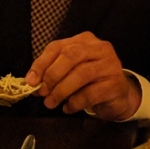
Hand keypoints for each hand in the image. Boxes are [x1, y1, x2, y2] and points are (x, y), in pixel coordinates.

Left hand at [25, 32, 141, 121]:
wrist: (119, 95)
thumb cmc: (90, 81)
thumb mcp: (71, 71)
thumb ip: (53, 72)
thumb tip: (32, 82)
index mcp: (84, 40)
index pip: (58, 47)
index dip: (41, 63)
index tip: (30, 81)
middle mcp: (99, 48)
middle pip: (70, 56)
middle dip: (52, 75)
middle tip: (42, 92)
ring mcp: (110, 65)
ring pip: (81, 74)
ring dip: (61, 91)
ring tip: (51, 103)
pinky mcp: (115, 84)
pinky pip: (90, 94)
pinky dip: (75, 103)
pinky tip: (68, 108)